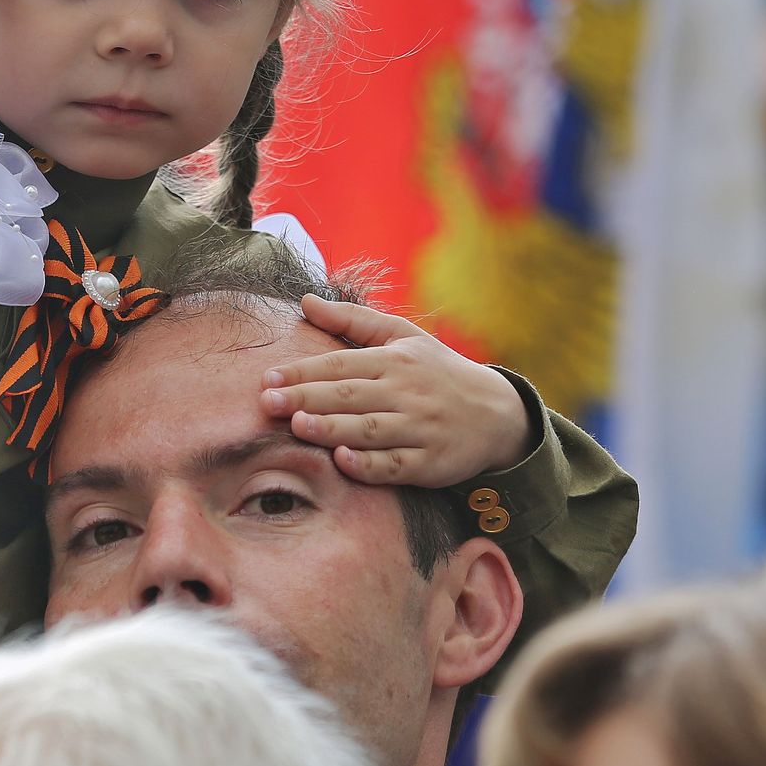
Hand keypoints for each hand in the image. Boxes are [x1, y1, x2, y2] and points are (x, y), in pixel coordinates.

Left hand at [261, 294, 534, 487]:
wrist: (497, 413)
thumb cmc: (437, 371)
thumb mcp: (402, 336)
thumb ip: (352, 319)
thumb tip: (304, 300)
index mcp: (395, 360)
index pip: (341, 364)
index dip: (304, 371)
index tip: (269, 377)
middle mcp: (407, 392)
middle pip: (350, 395)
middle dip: (307, 397)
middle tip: (268, 402)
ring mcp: (420, 429)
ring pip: (370, 430)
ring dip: (333, 428)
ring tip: (298, 426)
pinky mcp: (430, 463)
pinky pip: (395, 465)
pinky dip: (369, 464)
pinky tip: (343, 460)